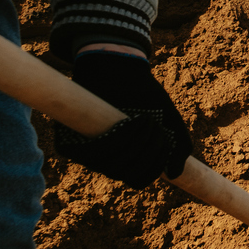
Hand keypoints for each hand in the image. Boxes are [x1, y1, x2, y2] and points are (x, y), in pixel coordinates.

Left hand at [54, 51, 191, 187]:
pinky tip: (130, 120)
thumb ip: (178, 148)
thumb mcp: (170, 123)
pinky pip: (95, 154)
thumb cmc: (145, 96)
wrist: (121, 68)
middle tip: (156, 127)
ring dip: (137, 143)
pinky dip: (118, 138)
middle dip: (150, 151)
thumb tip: (173, 174)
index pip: (139, 180)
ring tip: (146, 120)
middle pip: (128, 174)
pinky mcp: (70, 144)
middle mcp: (106, 162)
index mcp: (127, 161)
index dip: (155, 166)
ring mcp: (87, 154)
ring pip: (113, 165)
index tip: (165, 141)